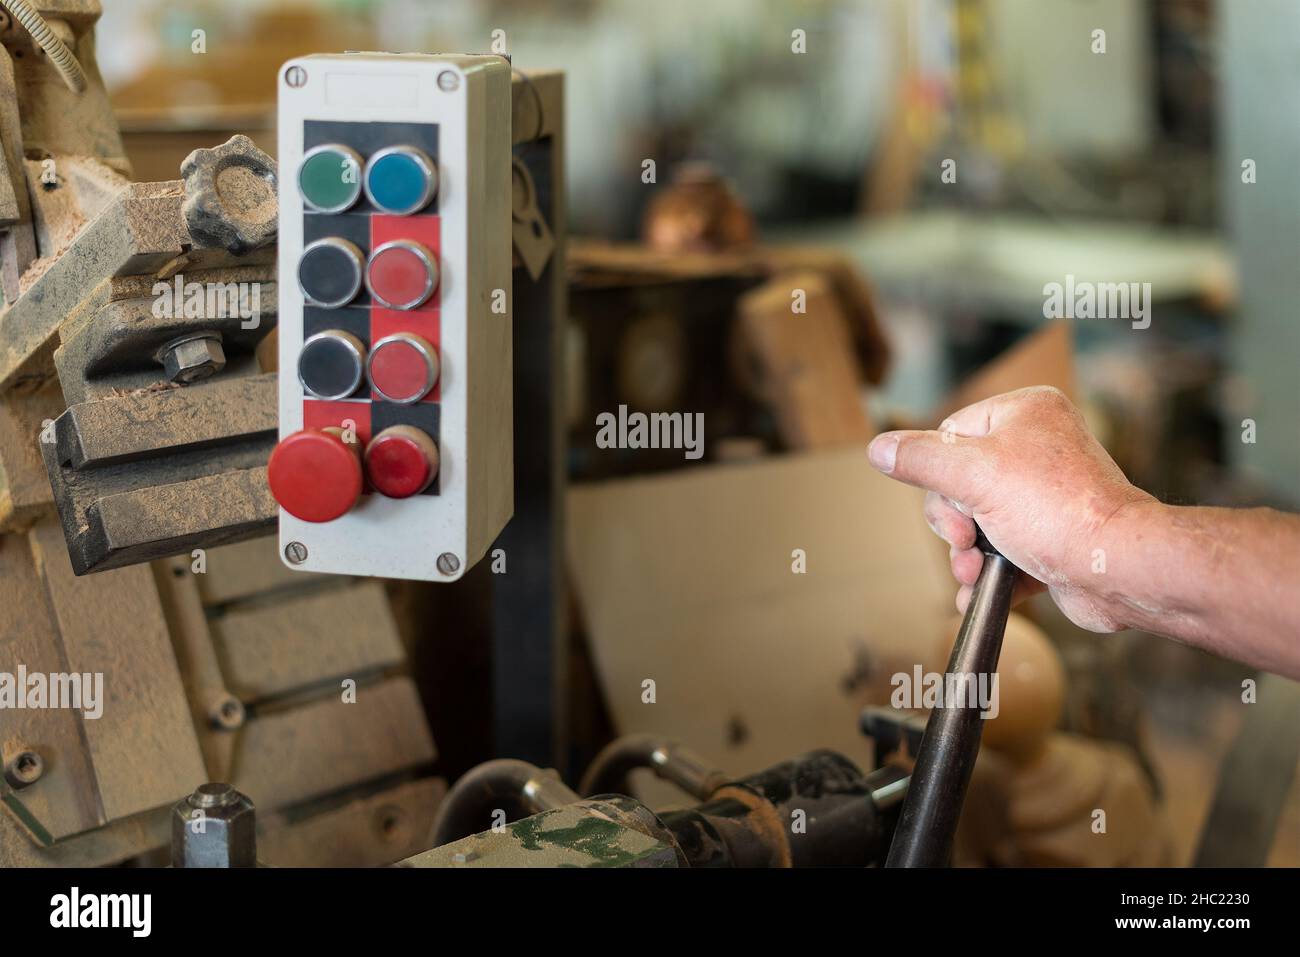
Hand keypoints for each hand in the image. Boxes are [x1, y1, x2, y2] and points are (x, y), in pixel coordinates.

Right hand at [867, 386, 1155, 631]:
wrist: (1119, 569)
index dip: (940, 479)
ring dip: (967, 555)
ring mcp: (1046, 493)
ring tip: (975, 575)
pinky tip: (981, 593)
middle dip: (955, 525)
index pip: (949, 435)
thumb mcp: (974, 476)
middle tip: (967, 543)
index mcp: (1024, 413)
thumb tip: (879, 448)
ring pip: (978, 520)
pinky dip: (990, 573)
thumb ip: (920, 460)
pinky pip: (1004, 549)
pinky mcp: (1053, 535)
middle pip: (958, 482)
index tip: (957, 510)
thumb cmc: (1059, 512)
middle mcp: (1038, 447)